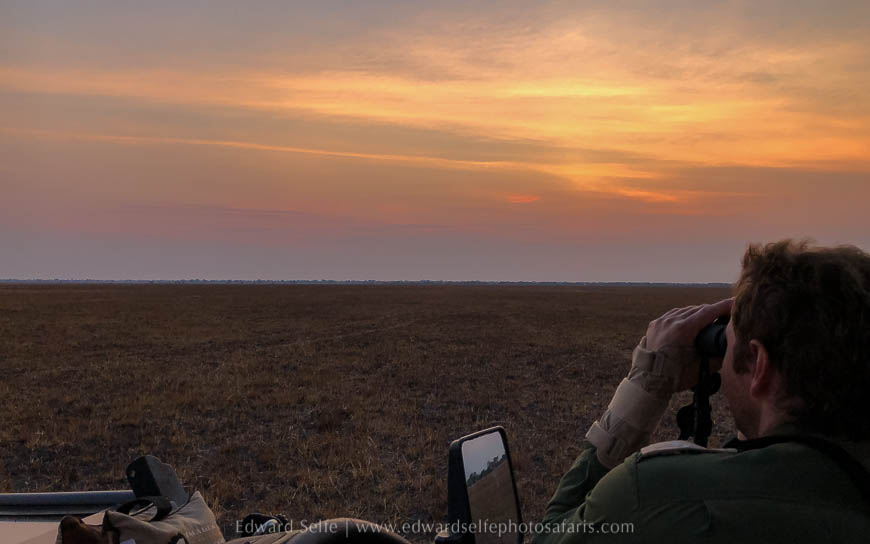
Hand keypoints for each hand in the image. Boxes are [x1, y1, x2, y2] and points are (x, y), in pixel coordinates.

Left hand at [586, 297, 733, 466]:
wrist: (648, 380)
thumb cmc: (675, 377)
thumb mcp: (701, 368)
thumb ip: (718, 355)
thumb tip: (730, 346)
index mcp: (684, 329)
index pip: (708, 312)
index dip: (724, 306)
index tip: (735, 303)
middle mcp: (671, 321)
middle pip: (698, 310)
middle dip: (712, 311)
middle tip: (724, 315)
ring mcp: (661, 321)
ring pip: (685, 311)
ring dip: (697, 313)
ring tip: (708, 319)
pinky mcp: (655, 324)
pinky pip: (673, 315)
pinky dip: (683, 316)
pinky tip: (690, 321)